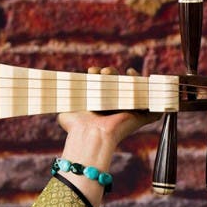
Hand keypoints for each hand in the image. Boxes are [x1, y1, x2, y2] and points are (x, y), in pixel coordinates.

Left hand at [55, 68, 159, 206]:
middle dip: (110, 72)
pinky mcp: (140, 117)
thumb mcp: (65, 113)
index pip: (103, 87)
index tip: (91, 71)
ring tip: (112, 73)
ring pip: (133, 89)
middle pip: (118, 84)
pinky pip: (151, 103)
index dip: (99, 75)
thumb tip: (54, 99)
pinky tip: (134, 76)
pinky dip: (148, 89)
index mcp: (100, 107)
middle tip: (103, 72)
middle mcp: (114, 108)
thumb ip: (63, 106)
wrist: (90, 135)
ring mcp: (128, 111)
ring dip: (125, 76)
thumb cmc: (76, 126)